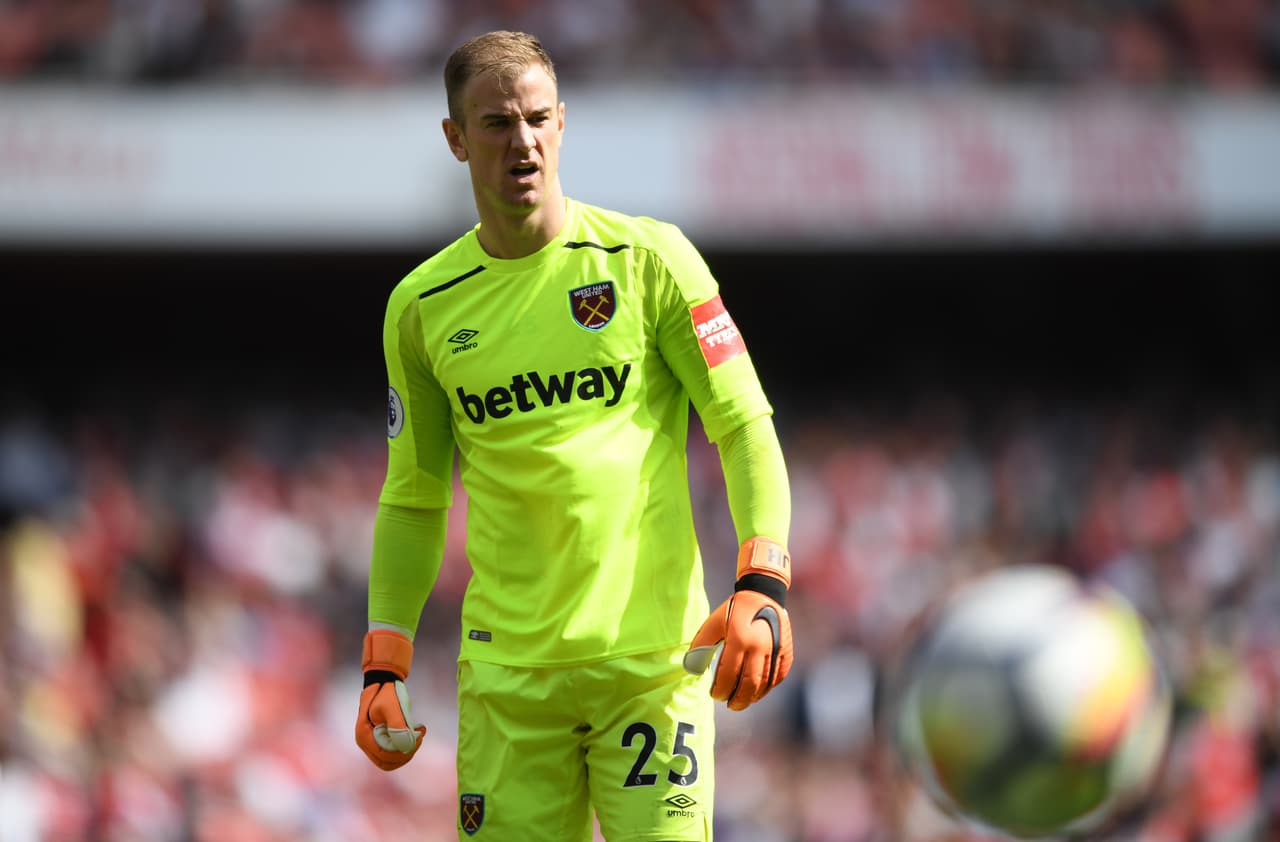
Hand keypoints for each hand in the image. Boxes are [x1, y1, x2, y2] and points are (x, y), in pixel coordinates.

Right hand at [355, 629, 426, 770]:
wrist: (384, 681)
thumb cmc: (387, 692)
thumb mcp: (393, 706)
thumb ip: (398, 726)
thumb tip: (406, 746)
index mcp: (363, 735)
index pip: (384, 756)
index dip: (403, 752)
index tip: (418, 737)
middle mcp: (365, 742)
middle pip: (387, 762)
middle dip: (406, 754)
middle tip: (420, 737)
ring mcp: (371, 742)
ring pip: (391, 760)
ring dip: (407, 751)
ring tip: (420, 733)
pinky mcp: (380, 740)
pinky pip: (393, 752)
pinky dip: (406, 746)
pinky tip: (417, 732)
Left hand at [684, 537, 792, 710]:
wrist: (764, 593)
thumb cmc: (735, 610)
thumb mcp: (714, 623)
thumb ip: (701, 645)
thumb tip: (692, 669)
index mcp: (739, 639)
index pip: (728, 674)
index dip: (721, 689)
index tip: (715, 695)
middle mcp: (759, 647)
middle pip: (749, 684)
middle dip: (738, 699)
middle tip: (730, 705)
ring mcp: (776, 650)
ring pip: (765, 683)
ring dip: (753, 697)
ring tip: (742, 702)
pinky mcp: (786, 651)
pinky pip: (778, 676)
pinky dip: (768, 688)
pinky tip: (758, 692)